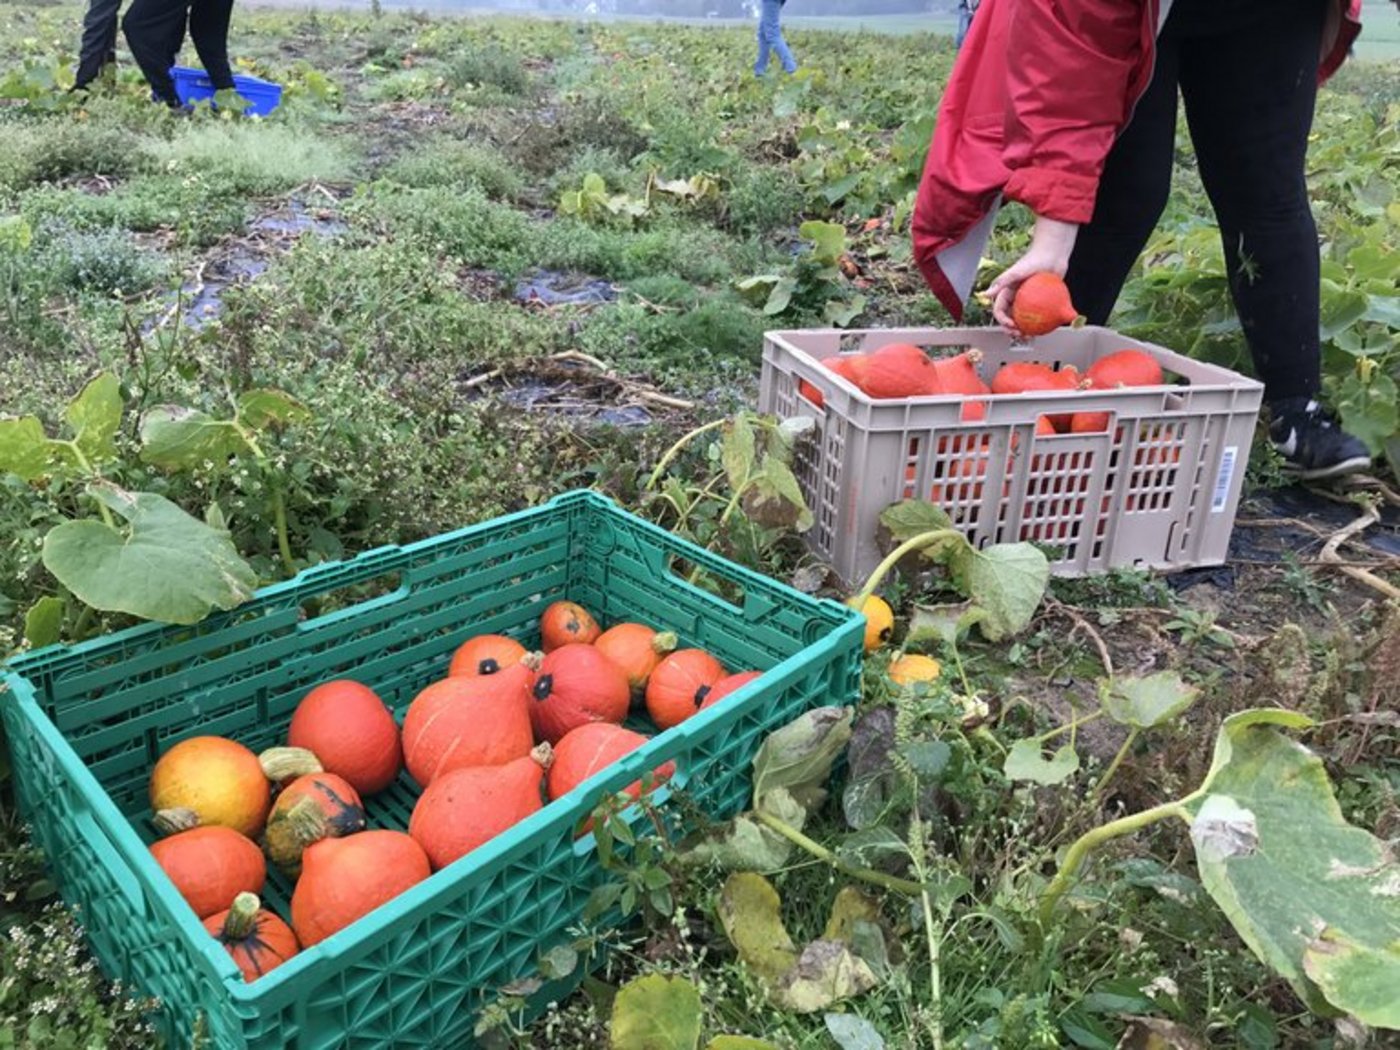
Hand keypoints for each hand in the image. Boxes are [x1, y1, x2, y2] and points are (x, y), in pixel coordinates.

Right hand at [987, 216, 1078, 330]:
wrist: (1053, 253)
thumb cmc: (1034, 259)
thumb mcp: (1016, 271)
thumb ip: (1001, 282)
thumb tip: (985, 294)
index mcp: (1006, 292)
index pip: (999, 310)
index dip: (1003, 321)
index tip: (1012, 326)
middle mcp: (1015, 297)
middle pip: (1009, 318)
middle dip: (1012, 330)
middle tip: (1020, 335)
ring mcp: (1027, 300)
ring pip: (1023, 318)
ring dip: (1025, 329)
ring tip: (1030, 335)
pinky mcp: (1039, 300)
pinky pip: (1037, 314)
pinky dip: (1038, 323)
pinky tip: (1044, 328)